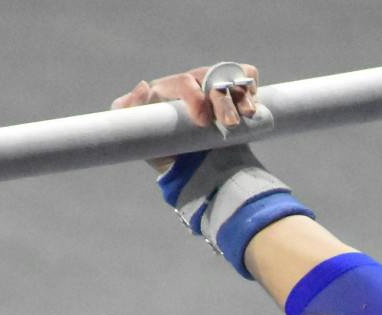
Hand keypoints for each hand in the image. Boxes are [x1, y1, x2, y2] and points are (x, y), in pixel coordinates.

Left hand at [112, 65, 261, 170]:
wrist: (192, 168)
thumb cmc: (162, 150)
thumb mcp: (138, 135)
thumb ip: (128, 112)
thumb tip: (144, 86)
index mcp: (168, 90)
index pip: (184, 83)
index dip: (195, 96)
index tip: (203, 120)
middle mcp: (193, 84)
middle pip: (211, 79)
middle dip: (223, 100)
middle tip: (230, 124)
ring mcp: (214, 89)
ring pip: (231, 79)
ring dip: (242, 96)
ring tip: (249, 115)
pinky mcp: (233, 96)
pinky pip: (245, 78)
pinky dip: (251, 86)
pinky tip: (253, 104)